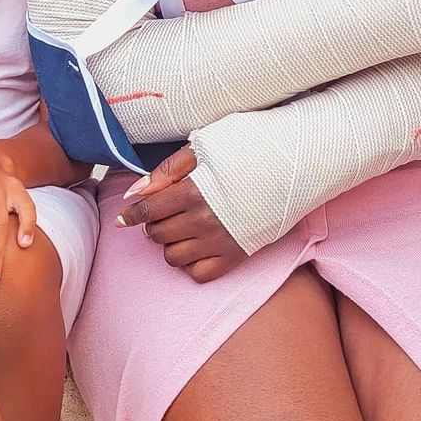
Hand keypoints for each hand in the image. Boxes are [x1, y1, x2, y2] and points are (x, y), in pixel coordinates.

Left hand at [115, 146, 246, 282]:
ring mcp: (221, 241)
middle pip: (158, 234)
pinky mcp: (237, 255)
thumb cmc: (249, 147)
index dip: (132, 214)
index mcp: (194, 191)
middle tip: (164, 211)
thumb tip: (133, 193)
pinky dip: (191, 262)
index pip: (149, 210)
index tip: (125, 216)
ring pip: (173, 257)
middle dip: (153, 223)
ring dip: (170, 243)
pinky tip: (197, 245)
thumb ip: (166, 170)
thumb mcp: (204, 146)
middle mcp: (205, 220)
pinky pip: (199, 273)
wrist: (295, 162)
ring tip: (181, 226)